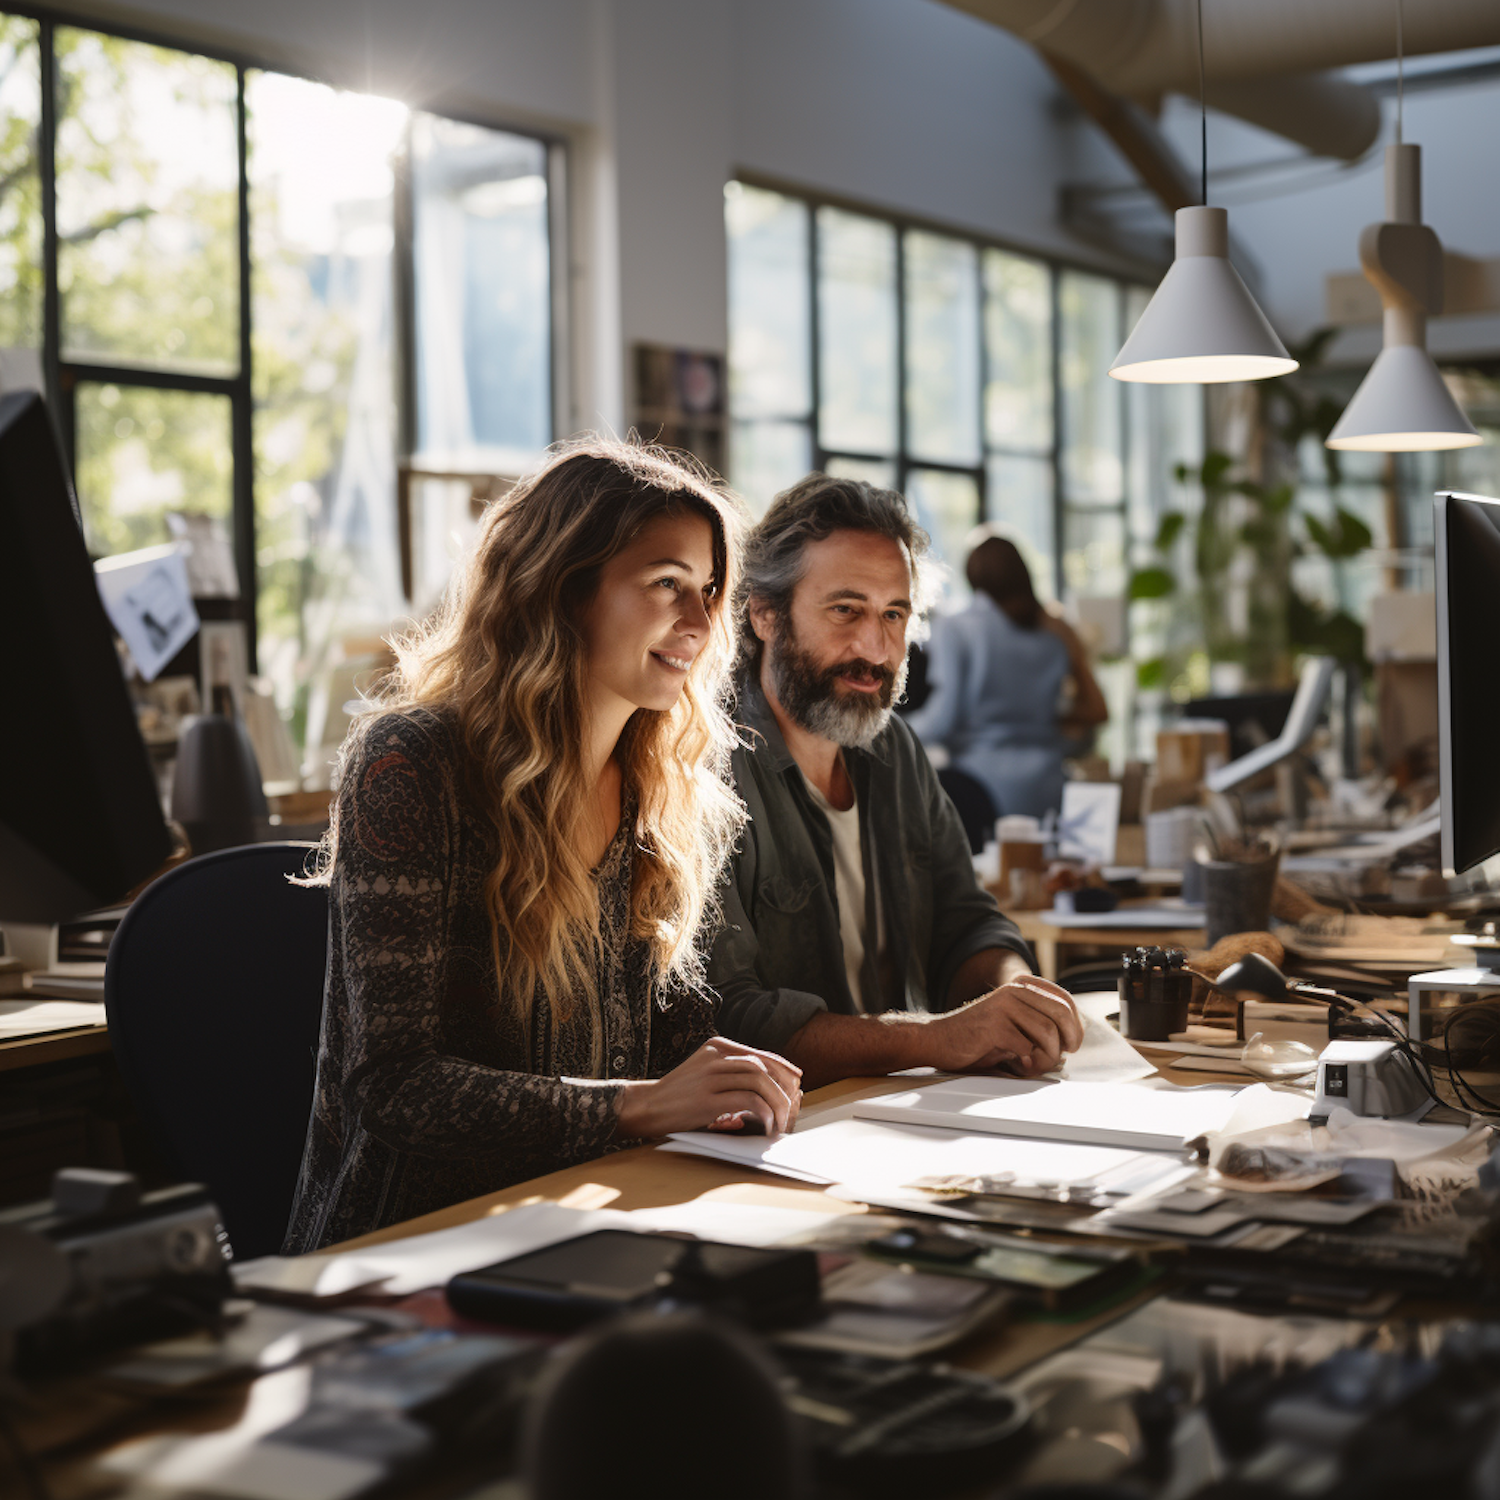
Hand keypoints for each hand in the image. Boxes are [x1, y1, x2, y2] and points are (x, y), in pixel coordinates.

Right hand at [615, 1037, 802, 1138]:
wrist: (646, 1106)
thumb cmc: (679, 1095)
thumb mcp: (705, 1073)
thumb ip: (731, 1073)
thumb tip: (770, 1087)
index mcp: (717, 1046)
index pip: (760, 1055)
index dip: (783, 1069)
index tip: (797, 1083)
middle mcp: (715, 1056)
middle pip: (764, 1067)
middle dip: (784, 1089)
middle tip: (792, 1108)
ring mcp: (710, 1076)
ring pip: (760, 1082)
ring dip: (777, 1103)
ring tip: (781, 1121)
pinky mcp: (707, 1099)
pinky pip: (748, 1100)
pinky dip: (764, 1113)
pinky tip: (767, 1126)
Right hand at [921, 976, 1082, 1076]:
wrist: (938, 1040)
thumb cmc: (977, 1037)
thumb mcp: (1013, 1023)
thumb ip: (1038, 1022)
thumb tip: (1072, 1037)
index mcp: (1021, 986)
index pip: (1064, 999)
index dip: (1075, 1024)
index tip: (1072, 1043)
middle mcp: (1014, 990)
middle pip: (1061, 1012)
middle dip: (1069, 1039)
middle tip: (1061, 1055)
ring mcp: (1003, 1006)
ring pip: (1047, 1032)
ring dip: (1046, 1056)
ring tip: (1032, 1064)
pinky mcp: (994, 1025)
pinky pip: (1027, 1047)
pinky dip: (1027, 1062)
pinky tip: (1017, 1065)